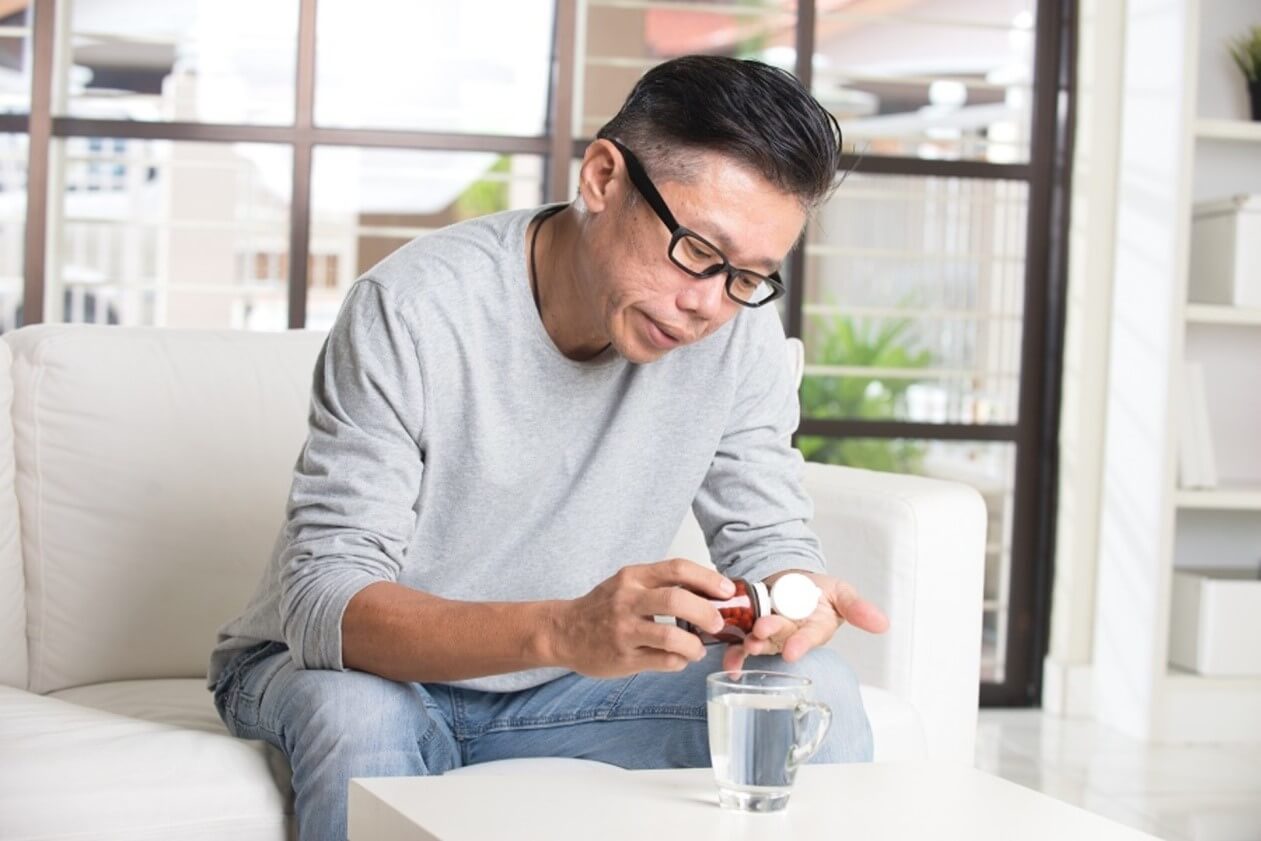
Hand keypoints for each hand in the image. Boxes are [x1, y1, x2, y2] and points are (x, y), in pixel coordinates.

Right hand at [553, 559, 734, 677]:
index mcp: (633, 577)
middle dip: (706, 613)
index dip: (708, 579)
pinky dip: (679, 661)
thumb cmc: (602, 607)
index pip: (677, 569)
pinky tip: (678, 659)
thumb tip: (709, 592)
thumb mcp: (627, 584)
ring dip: (694, 645)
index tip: (727, 591)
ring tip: (697, 648)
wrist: (563, 631)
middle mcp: (628, 600)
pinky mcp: (623, 657)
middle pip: (677, 601)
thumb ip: (660, 585)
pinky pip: (663, 661)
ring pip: (671, 637)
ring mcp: (624, 630)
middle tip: (718, 623)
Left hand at [721, 571, 888, 672]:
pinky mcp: (751, 632)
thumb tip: (883, 623)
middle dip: (771, 636)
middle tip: (761, 631)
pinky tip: (729, 664)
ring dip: (752, 644)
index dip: (800, 644)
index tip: (792, 651)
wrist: (792, 583)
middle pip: (780, 639)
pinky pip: (740, 647)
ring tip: (746, 641)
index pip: (808, 638)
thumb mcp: (840, 592)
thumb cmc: (818, 592)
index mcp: (814, 629)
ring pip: (761, 643)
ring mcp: (770, 636)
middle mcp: (792, 636)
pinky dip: (734, 656)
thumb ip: (857, 608)